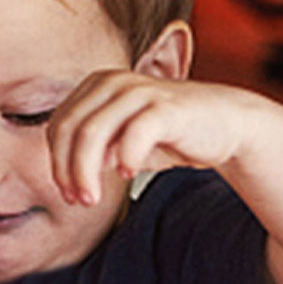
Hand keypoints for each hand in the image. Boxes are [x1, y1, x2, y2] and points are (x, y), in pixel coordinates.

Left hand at [48, 69, 245, 204]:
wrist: (225, 124)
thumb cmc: (168, 135)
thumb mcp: (121, 143)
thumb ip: (92, 152)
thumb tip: (65, 177)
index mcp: (97, 86)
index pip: (59, 126)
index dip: (57, 164)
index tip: (69, 195)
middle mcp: (113, 82)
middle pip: (70, 130)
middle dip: (67, 171)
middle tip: (80, 202)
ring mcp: (139, 91)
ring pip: (92, 133)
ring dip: (86, 172)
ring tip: (93, 199)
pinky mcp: (165, 106)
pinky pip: (133, 133)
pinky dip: (124, 158)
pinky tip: (127, 174)